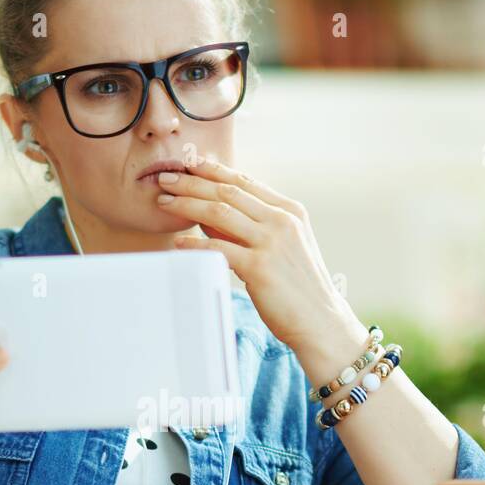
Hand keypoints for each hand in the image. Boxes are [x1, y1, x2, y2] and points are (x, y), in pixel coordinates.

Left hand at [157, 158, 365, 364]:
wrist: (320, 321)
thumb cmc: (298, 287)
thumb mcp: (284, 246)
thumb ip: (253, 226)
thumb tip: (208, 213)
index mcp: (290, 211)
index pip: (245, 181)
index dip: (213, 170)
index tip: (189, 163)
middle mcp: (282, 221)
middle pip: (227, 192)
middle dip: (192, 182)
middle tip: (166, 177)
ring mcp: (271, 242)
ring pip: (219, 212)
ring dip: (187, 204)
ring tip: (164, 201)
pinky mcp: (259, 268)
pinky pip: (218, 248)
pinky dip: (194, 244)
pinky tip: (178, 243)